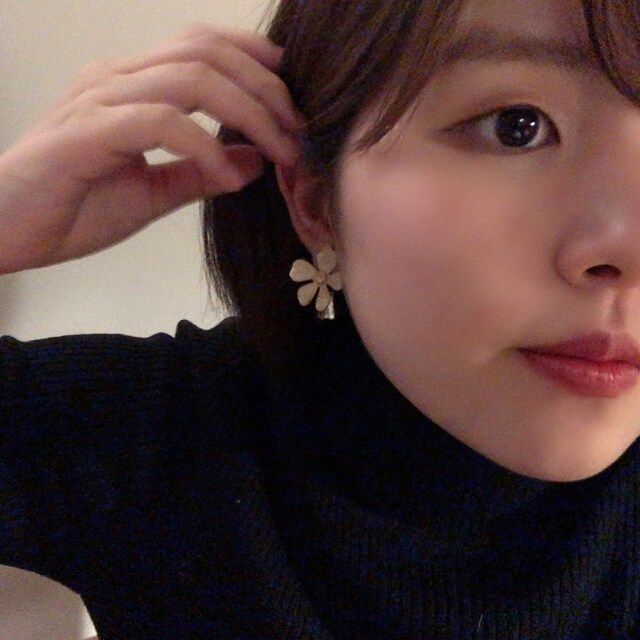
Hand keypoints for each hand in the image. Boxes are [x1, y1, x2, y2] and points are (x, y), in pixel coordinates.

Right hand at [0, 23, 303, 273]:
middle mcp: (117, 78)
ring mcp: (99, 99)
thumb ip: (201, 172)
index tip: (292, 100)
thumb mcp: (154, 192)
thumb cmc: (74, 208)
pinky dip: (203, 145)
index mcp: (133, 85)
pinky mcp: (86, 132)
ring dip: (248, 112)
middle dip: (265, 89)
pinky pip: (159, 121)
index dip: (255, 60)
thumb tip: (254, 159)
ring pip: (190, 77)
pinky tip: (226, 174)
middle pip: (207, 52)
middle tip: (297, 131)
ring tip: (279, 150)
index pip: (202, 45)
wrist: (5, 232)